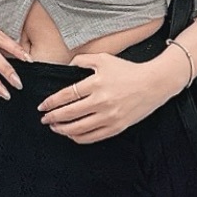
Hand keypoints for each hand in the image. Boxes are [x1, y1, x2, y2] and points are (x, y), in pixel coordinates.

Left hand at [38, 47, 187, 142]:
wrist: (154, 83)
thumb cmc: (128, 70)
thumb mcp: (104, 58)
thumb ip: (83, 60)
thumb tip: (67, 66)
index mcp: (96, 84)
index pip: (66, 96)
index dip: (51, 102)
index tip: (42, 106)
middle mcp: (101, 101)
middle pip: (69, 113)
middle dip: (52, 118)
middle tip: (44, 119)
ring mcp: (109, 116)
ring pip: (79, 128)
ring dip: (62, 129)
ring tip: (55, 127)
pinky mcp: (116, 127)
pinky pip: (92, 137)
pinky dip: (78, 137)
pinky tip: (72, 134)